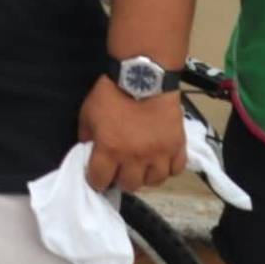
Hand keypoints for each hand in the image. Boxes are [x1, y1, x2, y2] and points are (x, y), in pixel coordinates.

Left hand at [80, 77, 185, 191]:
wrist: (143, 78)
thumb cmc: (111, 94)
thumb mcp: (87, 113)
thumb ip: (86, 136)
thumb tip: (88, 150)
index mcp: (110, 149)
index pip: (100, 180)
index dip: (96, 180)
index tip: (97, 177)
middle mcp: (135, 157)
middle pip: (129, 185)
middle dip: (121, 180)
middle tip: (119, 171)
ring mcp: (159, 154)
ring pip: (154, 181)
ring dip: (145, 176)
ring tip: (140, 167)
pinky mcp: (178, 147)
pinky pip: (176, 170)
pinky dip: (167, 168)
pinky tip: (159, 161)